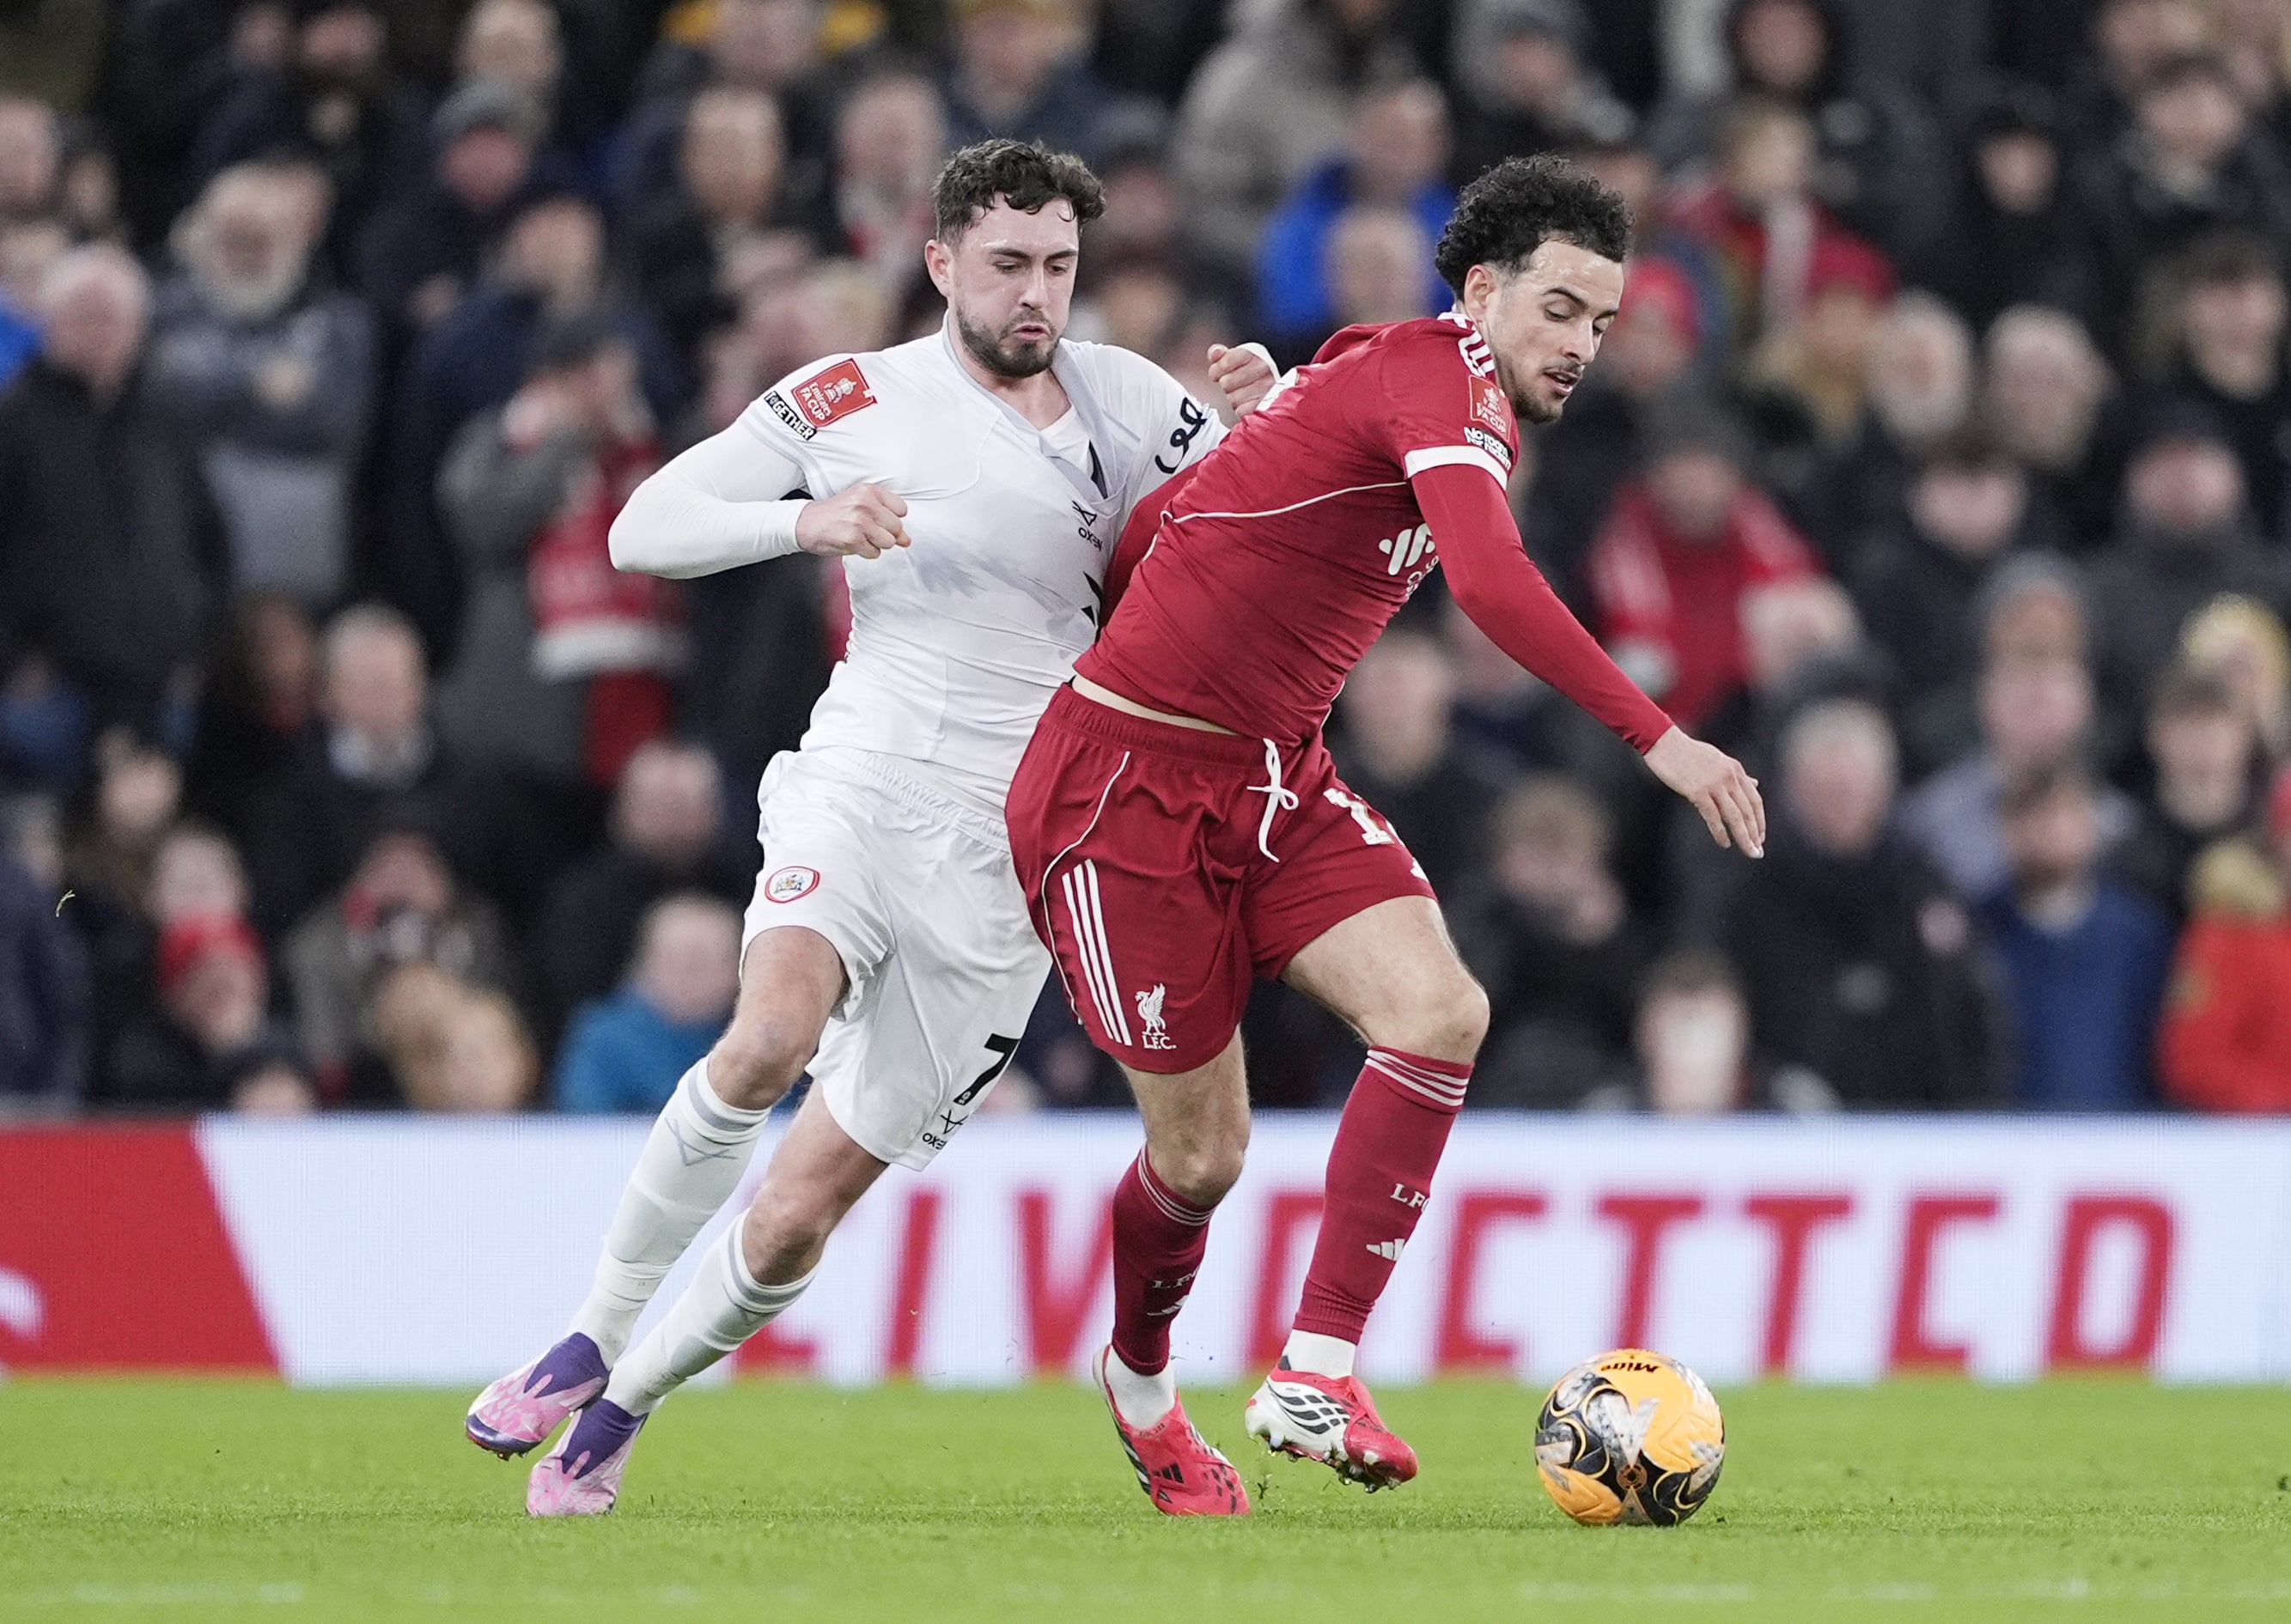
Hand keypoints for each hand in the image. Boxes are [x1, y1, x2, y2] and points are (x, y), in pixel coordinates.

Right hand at [796, 482, 909, 558]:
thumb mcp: (860, 504)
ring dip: (876, 544)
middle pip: (897, 528)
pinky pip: (875, 553)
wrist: (807, 523)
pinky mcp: (853, 539)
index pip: (902, 509)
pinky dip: (866, 552)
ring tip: (861, 536)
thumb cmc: (836, 513)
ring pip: (888, 542)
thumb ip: (886, 518)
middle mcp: (865, 504)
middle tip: (867, 530)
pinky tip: (854, 543)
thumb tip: (907, 540)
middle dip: (885, 533)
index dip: (892, 519)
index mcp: (869, 491)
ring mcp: (859, 522)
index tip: (878, 519)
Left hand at [1207, 342, 1277, 415]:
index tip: (1220, 373)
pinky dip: (1243, 410)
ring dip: (1236, 399)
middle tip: (1238, 384)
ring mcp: (1266, 387)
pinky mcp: (1267, 405)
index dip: (1217, 370)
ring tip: (1246, 394)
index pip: (1225, 362)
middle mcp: (1262, 368)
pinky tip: (1250, 403)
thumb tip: (1215, 353)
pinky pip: (1241, 411)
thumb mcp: (1238, 359)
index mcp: (1253, 354)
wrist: (1278, 390)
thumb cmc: (1254, 374)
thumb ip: (1221, 355)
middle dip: (1228, 386)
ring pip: (1233, 399)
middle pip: (1226, 383)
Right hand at [1645, 727, 1764, 856]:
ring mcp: (1714, 784)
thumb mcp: (1718, 760)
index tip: (1760, 837)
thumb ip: (1736, 774)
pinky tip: (1724, 843)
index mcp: (1736, 769)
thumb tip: (1755, 784)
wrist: (1664, 743)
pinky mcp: (1697, 792)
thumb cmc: (1688, 752)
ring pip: (1735, 817)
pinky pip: (1713, 816)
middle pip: (1748, 811)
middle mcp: (1729, 777)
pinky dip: (1720, 832)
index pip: (1755, 800)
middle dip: (1755, 834)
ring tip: (1748, 852)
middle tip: (1758, 852)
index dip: (1760, 821)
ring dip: (1744, 837)